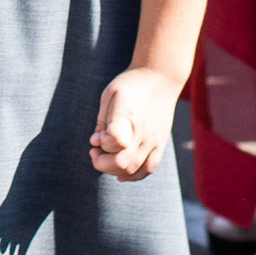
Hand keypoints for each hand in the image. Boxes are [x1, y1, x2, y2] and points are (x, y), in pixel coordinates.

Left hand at [93, 64, 179, 179]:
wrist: (160, 79)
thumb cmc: (131, 85)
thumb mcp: (110, 95)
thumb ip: (101, 121)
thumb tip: (95, 143)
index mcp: (128, 115)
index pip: (114, 141)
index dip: (103, 143)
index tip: (100, 135)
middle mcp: (143, 131)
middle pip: (122, 162)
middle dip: (102, 163)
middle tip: (95, 151)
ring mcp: (154, 140)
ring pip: (134, 170)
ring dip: (115, 171)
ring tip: (106, 159)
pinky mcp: (160, 144)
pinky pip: (148, 169)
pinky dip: (133, 175)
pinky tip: (121, 173)